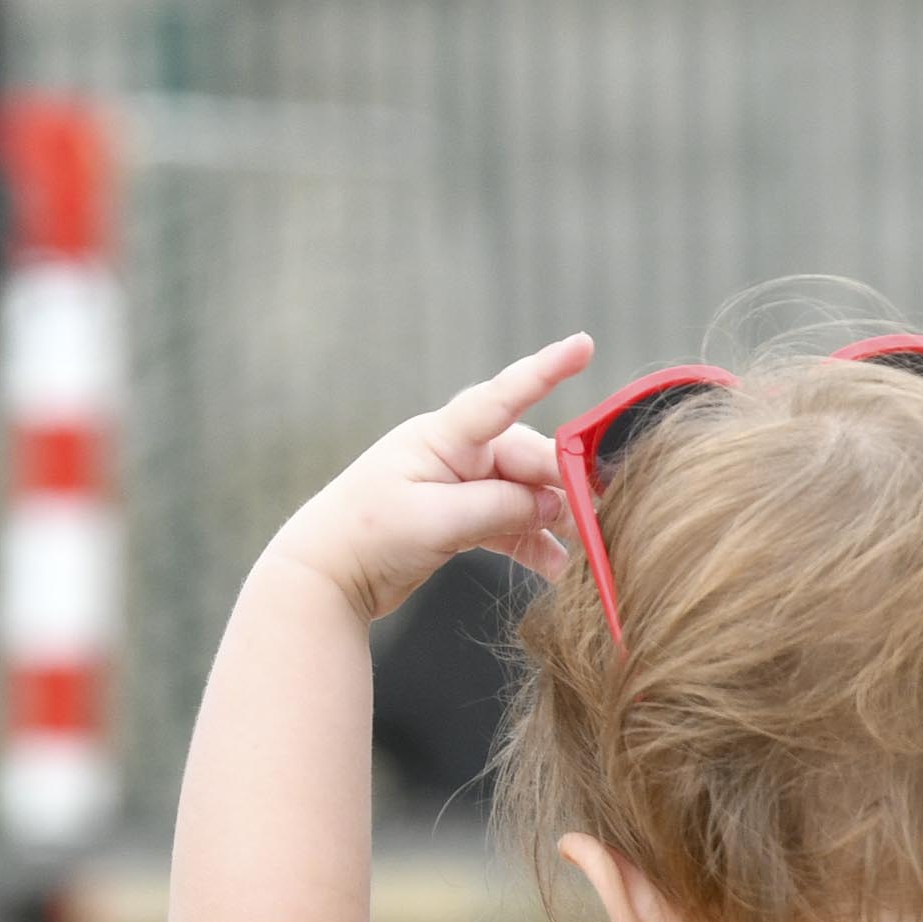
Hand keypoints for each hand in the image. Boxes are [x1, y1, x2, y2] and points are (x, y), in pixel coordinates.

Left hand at [266, 334, 586, 621]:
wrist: (322, 577)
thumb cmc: (368, 536)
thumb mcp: (437, 522)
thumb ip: (501, 508)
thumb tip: (554, 504)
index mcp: (441, 438)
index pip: (502, 396)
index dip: (546, 371)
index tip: (584, 344)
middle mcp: (454, 454)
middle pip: (527, 458)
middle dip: (564, 485)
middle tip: (600, 517)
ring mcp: (458, 485)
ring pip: (524, 493)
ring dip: (553, 520)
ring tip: (584, 550)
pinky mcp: (459, 518)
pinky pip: (510, 522)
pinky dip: (534, 542)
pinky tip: (557, 568)